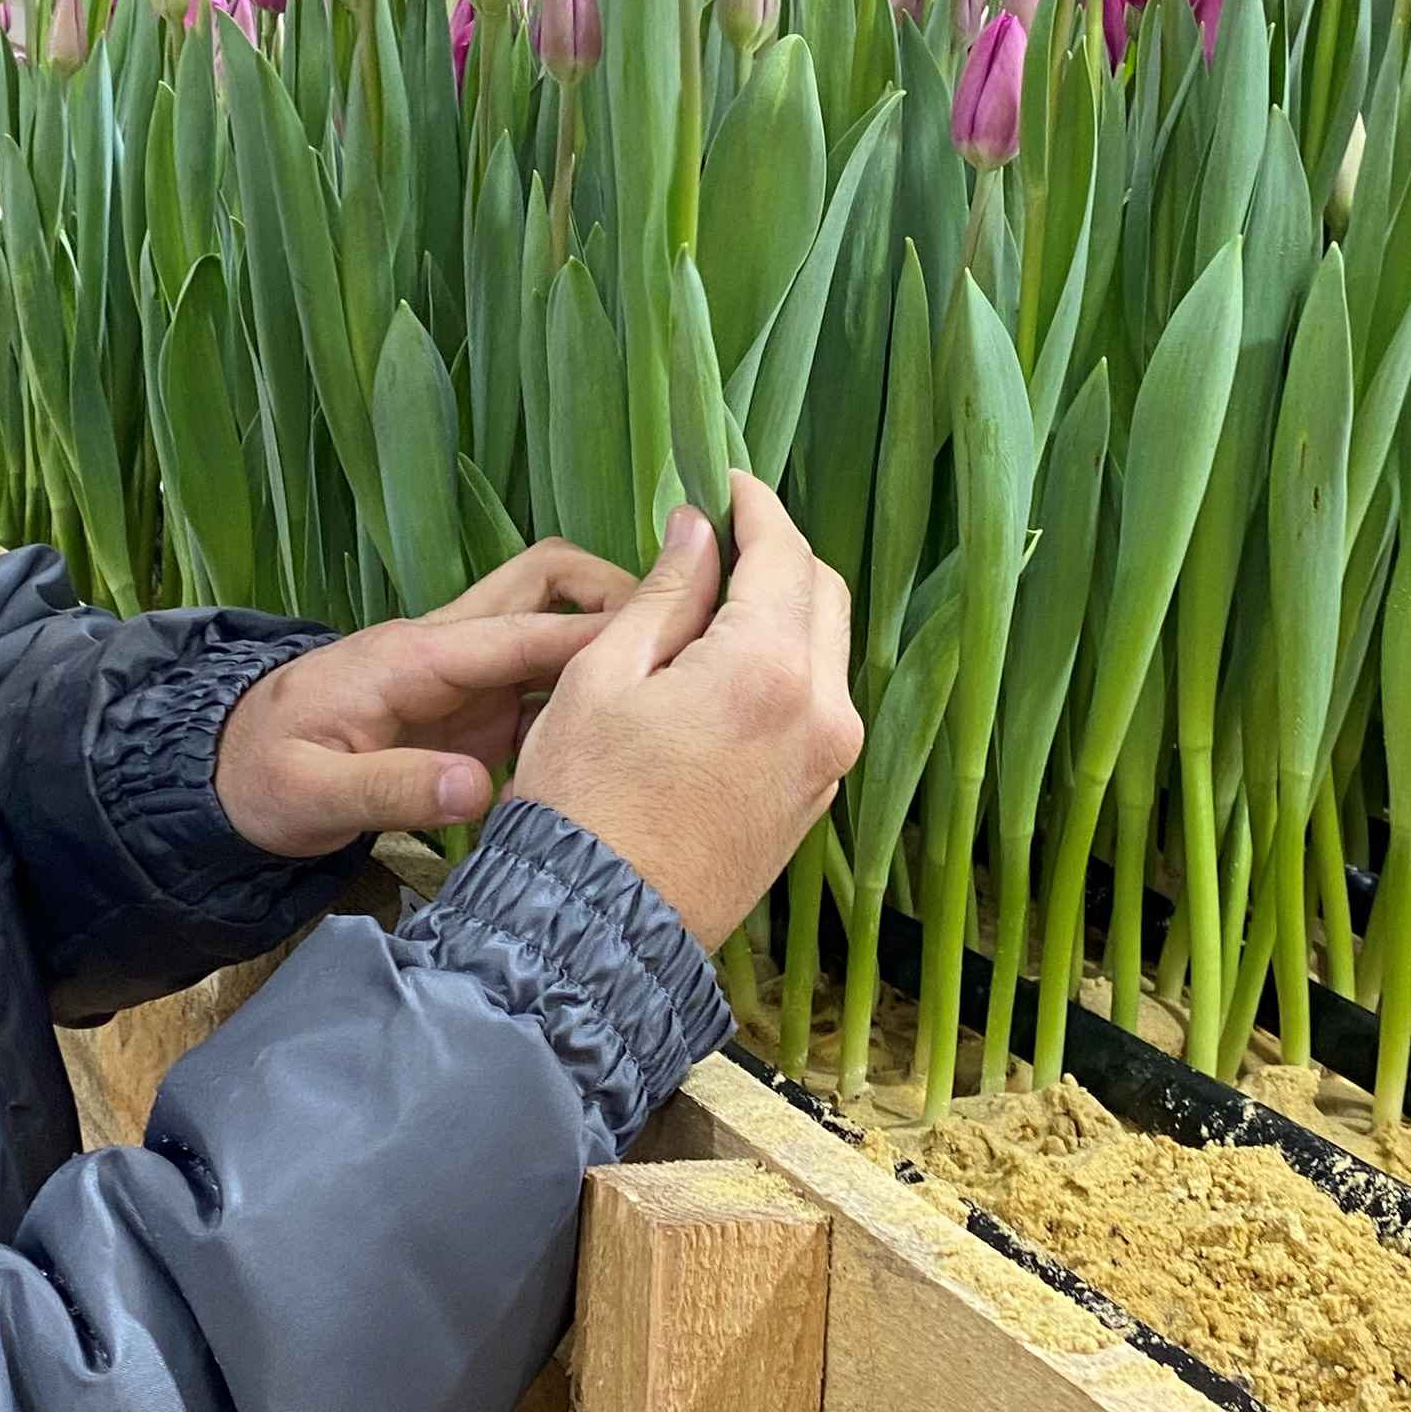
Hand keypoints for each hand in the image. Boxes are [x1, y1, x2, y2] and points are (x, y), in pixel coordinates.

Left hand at [213, 541, 638, 858]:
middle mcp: (448, 648)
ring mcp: (464, 675)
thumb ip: (388, 789)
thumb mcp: (308, 793)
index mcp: (413, 657)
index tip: (666, 650)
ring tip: (678, 684)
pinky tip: (629, 731)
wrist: (226, 774)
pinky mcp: (472, 709)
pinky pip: (543, 678)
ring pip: (553, 621)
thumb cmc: (261, 777)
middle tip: (677, 648)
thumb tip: (476, 791)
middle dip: (614, 595)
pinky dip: (589, 689)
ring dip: (611, 639)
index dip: (594, 636)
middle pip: (546, 580)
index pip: (520, 631)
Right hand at [506, 477, 861, 950]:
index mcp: (769, 670)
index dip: (755, 507)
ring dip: (783, 613)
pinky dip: (785, 669)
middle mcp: (822, 713)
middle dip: (777, 555)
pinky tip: (725, 670)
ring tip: (711, 605)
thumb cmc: (583, 800)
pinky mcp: (814, 800)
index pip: (784, 554)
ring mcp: (827, 763)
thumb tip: (697, 531)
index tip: (725, 482)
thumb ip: (664, 593)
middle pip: (823, 595)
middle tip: (719, 538)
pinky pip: (817, 706)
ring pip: (827, 651)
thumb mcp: (603, 675)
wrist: (598, 928)